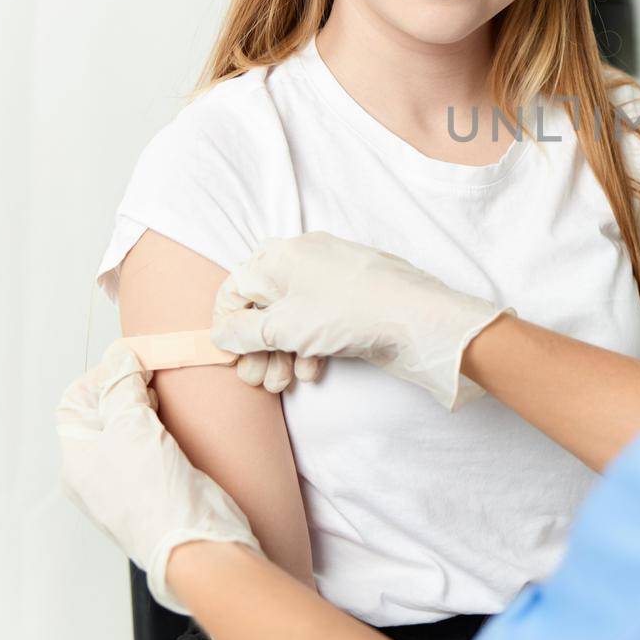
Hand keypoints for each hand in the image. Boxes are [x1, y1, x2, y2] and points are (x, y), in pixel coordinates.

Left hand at [55, 340, 264, 613]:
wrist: (194, 540)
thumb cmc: (153, 497)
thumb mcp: (129, 427)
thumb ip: (121, 387)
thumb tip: (120, 358)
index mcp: (76, 460)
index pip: (75, 402)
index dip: (100, 377)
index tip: (130, 363)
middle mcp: (96, 470)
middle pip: (103, 411)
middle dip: (126, 387)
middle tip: (151, 374)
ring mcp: (126, 478)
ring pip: (129, 426)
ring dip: (146, 404)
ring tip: (165, 395)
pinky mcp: (157, 482)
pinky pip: (152, 443)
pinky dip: (163, 424)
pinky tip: (178, 418)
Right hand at [210, 231, 514, 409]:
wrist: (418, 320)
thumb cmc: (348, 313)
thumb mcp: (283, 326)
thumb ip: (244, 332)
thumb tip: (222, 333)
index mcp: (282, 255)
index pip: (237, 286)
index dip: (227, 323)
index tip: (229, 354)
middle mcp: (305, 261)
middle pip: (264, 306)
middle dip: (256, 347)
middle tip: (257, 380)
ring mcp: (333, 280)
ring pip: (293, 319)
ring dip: (281, 354)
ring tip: (283, 383)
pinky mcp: (354, 301)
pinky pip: (320, 323)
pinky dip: (310, 347)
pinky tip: (313, 371)